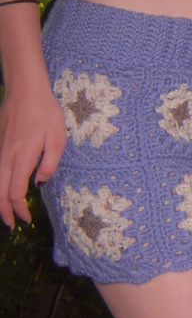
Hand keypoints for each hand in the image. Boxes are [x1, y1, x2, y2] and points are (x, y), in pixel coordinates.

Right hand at [0, 83, 66, 226]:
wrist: (25, 91)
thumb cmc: (46, 113)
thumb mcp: (58, 138)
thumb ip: (50, 163)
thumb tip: (40, 183)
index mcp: (22, 158)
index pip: (16, 192)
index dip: (19, 210)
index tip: (26, 220)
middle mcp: (6, 157)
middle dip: (3, 212)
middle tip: (11, 226)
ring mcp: (0, 151)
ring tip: (5, 213)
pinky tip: (4, 190)